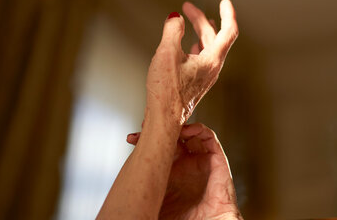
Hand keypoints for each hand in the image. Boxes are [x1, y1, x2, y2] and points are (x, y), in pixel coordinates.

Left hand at [127, 123, 242, 219]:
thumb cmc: (185, 218)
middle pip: (172, 137)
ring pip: (189, 133)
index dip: (145, 141)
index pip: (157, 149)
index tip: (131, 139)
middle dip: (159, 129)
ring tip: (165, 125)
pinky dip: (198, 129)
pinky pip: (208, 137)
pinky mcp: (216, 158)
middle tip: (145, 126)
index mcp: (171, 172)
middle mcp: (185, 163)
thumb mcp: (158, 199)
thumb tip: (120, 190)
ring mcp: (199, 159)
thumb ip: (145, 189)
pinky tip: (186, 130)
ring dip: (178, 125)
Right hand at [145, 0, 237, 125]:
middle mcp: (212, 68)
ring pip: (208, 47)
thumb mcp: (166, 54)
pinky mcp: (197, 82)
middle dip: (201, 20)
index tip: (225, 2)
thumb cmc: (167, 93)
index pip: (228, 31)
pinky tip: (189, 46)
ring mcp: (206, 76)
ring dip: (199, 32)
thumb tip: (175, 18)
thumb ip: (172, 31)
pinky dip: (196, 45)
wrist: (164, 119)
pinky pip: (202, 58)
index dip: (228, 13)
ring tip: (193, 20)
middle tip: (188, 8)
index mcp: (212, 60)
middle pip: (214, 37)